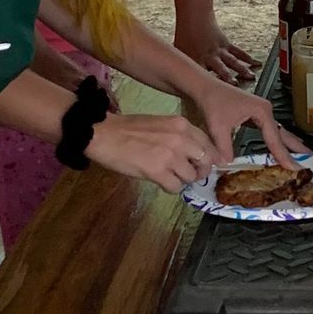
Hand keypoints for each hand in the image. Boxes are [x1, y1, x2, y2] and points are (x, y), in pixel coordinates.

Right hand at [86, 112, 219, 193]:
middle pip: (206, 162)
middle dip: (199, 172)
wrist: (103, 133)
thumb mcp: (161, 125)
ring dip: (181, 180)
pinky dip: (169, 188)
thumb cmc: (128, 129)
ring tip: (168, 177)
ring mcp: (170, 155)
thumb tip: (193, 155)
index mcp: (182, 125)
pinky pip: (175, 187)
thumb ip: (179, 136)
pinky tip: (159, 181)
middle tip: (187, 175)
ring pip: (191, 177)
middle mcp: (181, 139)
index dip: (207, 158)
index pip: (209, 145)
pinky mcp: (158, 171)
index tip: (200, 165)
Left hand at [176, 17, 258, 84]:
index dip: (209, 85)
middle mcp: (210, 57)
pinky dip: (247, 58)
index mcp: (196, 60)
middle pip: (220, 69)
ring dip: (242, 69)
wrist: (194, 17)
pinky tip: (256, 63)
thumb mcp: (179, 54)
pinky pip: (238, 52)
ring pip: (232, 61)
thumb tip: (180, 80)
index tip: (215, 94)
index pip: (202, 76)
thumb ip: (183, 68)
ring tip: (251, 77)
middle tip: (236, 86)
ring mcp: (219, 50)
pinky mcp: (226, 44)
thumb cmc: (184, 36)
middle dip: (228, 78)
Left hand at [188, 73, 298, 168]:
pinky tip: (284, 146)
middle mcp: (266, 110)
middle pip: (284, 133)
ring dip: (290, 144)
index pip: (275, 138)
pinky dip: (278, 140)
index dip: (283, 155)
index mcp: (261, 111)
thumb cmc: (213, 102)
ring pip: (279, 131)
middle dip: (297, 148)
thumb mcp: (217, 126)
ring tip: (304, 156)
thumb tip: (228, 165)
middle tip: (312, 160)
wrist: (205, 87)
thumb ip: (224, 147)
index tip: (294, 168)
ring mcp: (262, 112)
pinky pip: (271, 130)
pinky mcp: (256, 114)